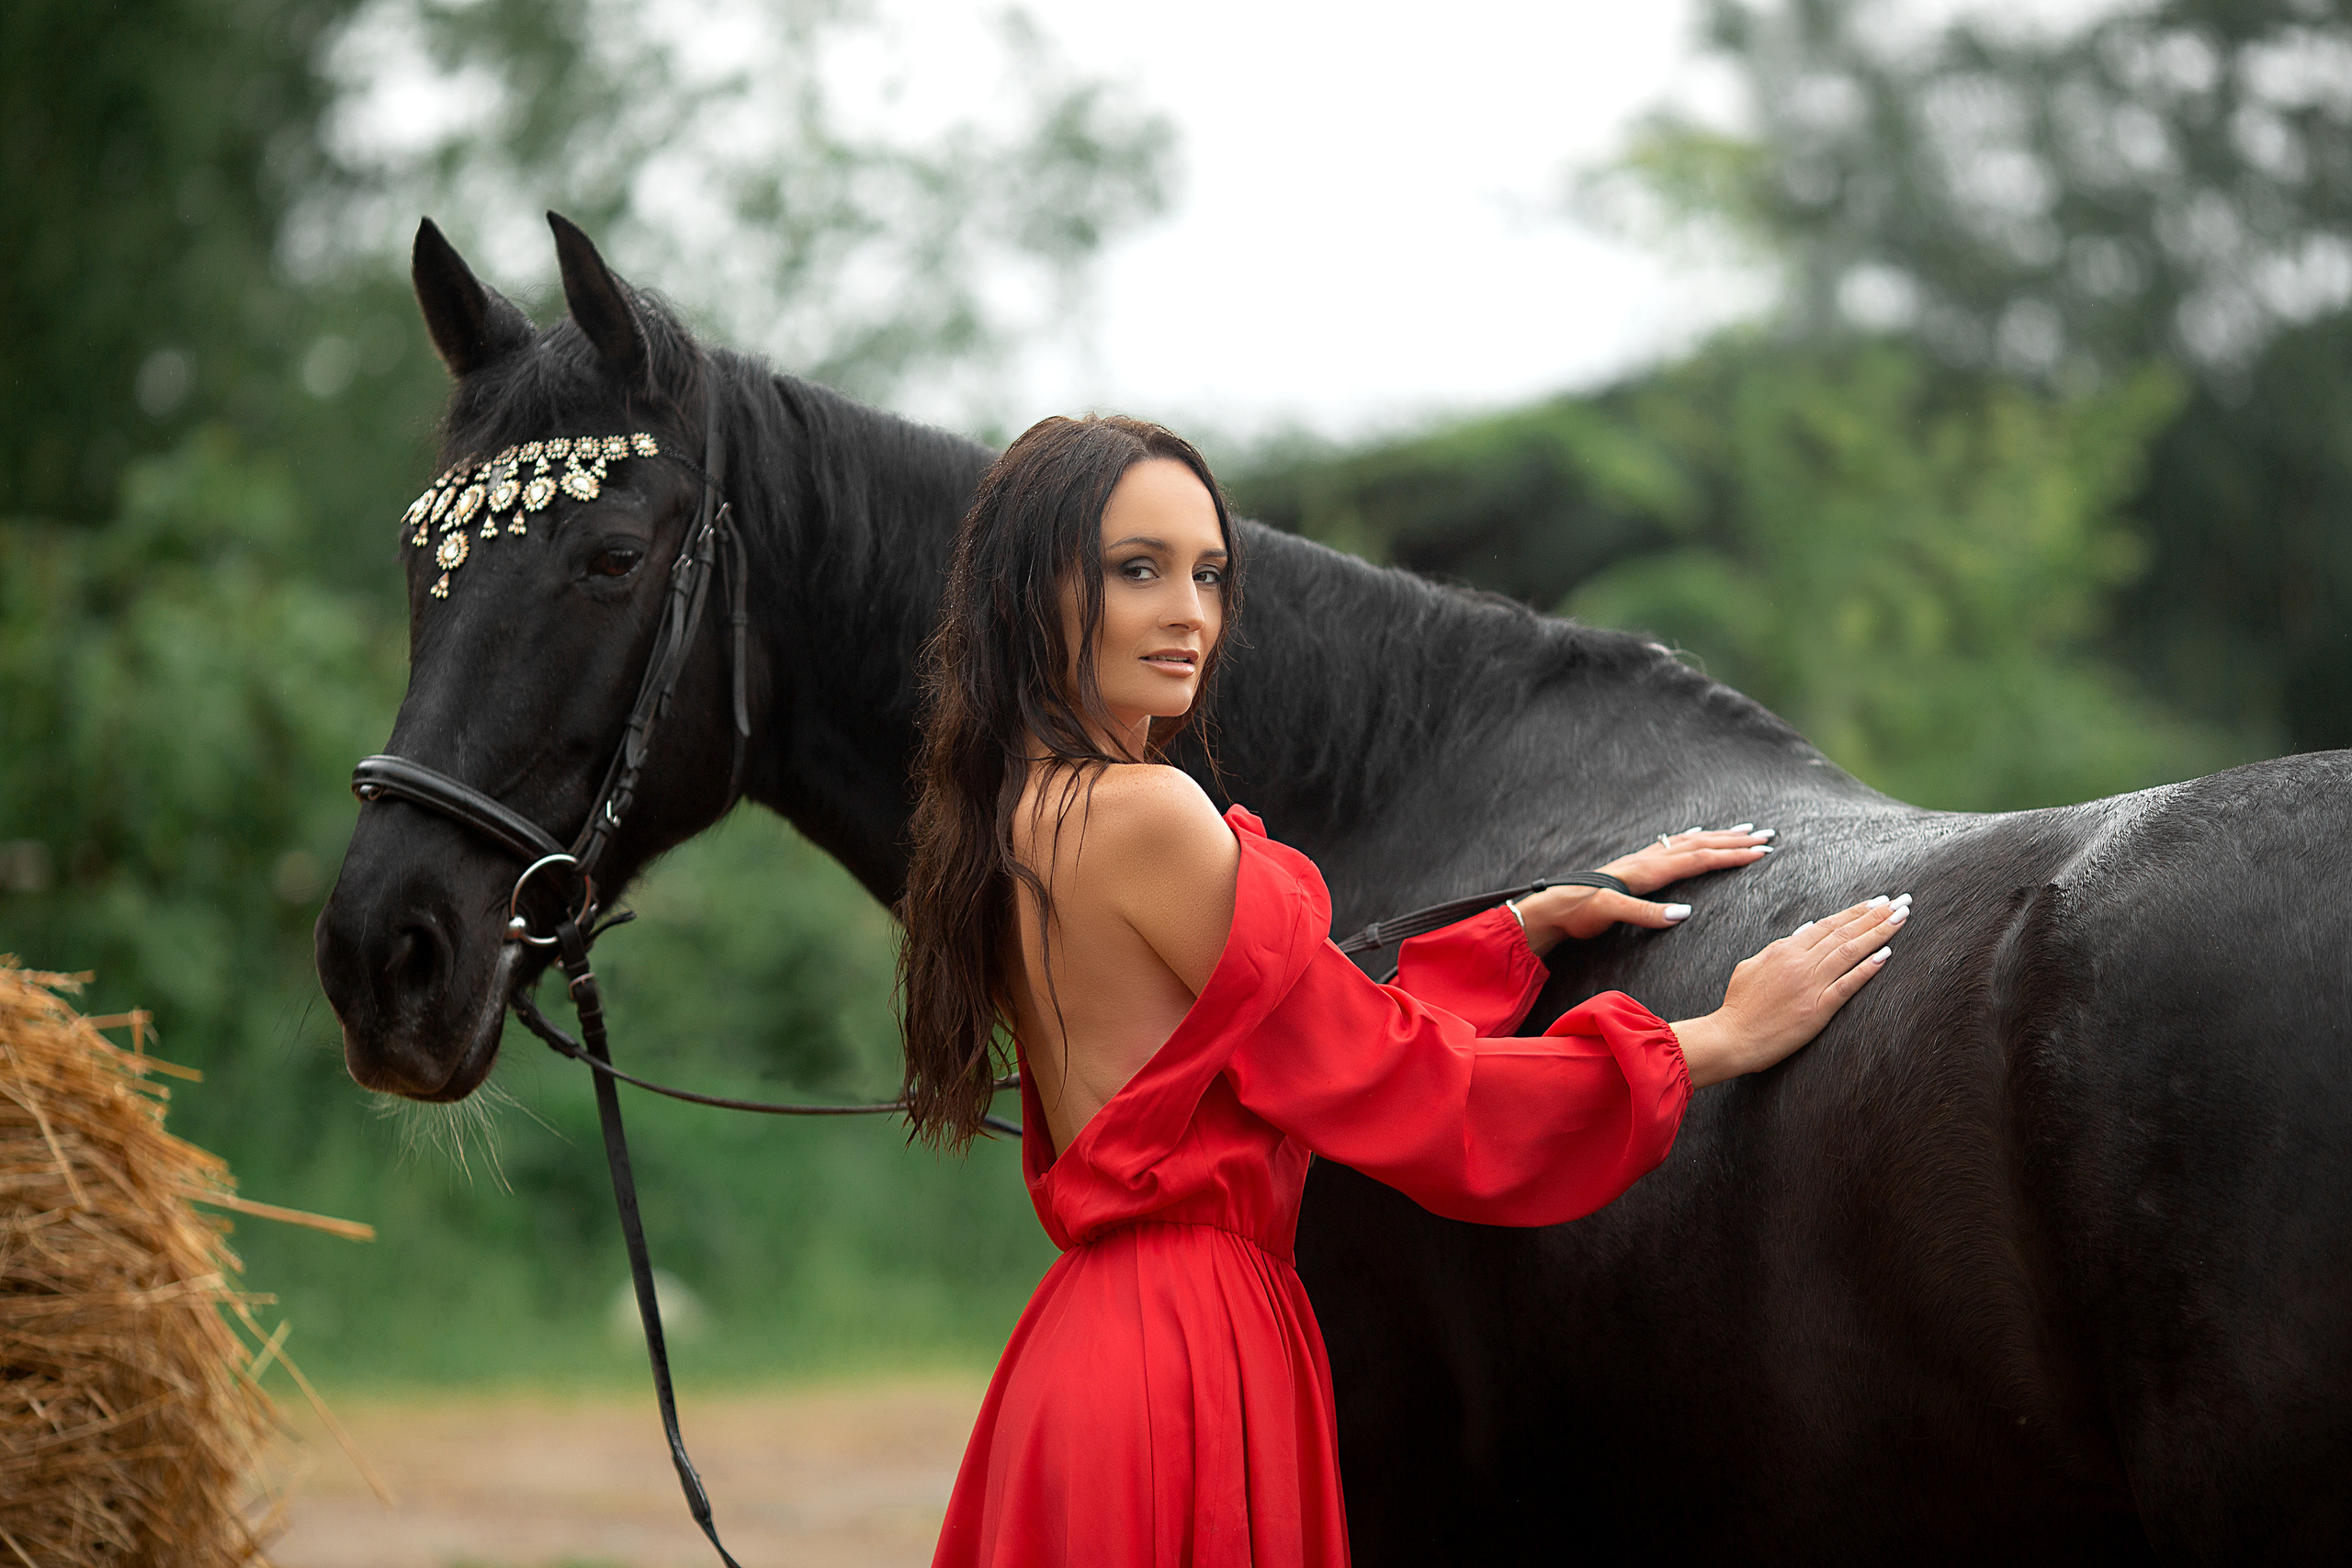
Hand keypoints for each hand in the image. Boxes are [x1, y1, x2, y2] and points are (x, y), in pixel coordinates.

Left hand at [1512, 825, 1775, 952]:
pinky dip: (1693, 838)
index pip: (1698, 859)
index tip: (1761, 852)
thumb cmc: (1578, 912)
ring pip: (1689, 841)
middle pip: (1700, 844)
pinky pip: (1674, 845)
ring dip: (1719, 836)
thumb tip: (1684, 913)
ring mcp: (1642, 860)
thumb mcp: (1609, 914)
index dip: (1731, 856)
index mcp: (1647, 870)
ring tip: (1744, 829)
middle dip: (1735, 841)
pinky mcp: (1636, 866)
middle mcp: (1648, 859)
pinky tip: (1698, 834)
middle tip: (1767, 835)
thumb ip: (1645, 913)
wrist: (1550, 906)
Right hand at [1669, 895, 1909, 1088]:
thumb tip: (1804, 931)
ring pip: (1850, 952)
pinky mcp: (1817, 1009)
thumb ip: (1778, 948)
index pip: (1826, 924)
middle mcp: (1799, 962)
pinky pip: (1847, 985)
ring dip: (1879, 933)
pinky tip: (1885, 954)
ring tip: (1901, 918)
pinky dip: (1867, 968)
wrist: (1731, 1038)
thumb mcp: (1751, 966)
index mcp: (1783, 950)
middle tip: (1901, 902)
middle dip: (1875, 915)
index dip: (1854, 912)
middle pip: (1844, 933)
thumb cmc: (1739, 1005)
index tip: (1877, 902)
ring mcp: (1810, 985)